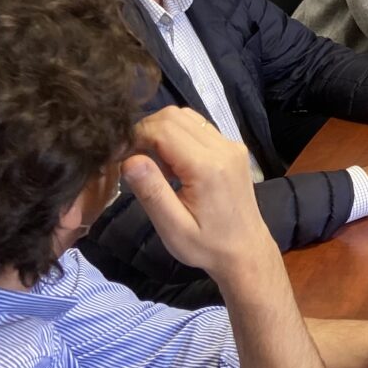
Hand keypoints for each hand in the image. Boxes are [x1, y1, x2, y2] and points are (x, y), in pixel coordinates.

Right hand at [121, 107, 278, 284]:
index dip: (135, 137)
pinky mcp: (233, 148)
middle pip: (173, 116)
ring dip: (163, 132)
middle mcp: (223, 148)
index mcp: (207, 166)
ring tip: (157, 166)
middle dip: (147, 132)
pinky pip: (199, 128)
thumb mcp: (173, 227)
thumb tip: (128, 159)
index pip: (162, 129)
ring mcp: (231, 145)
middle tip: (136, 162)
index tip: (121, 158)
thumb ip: (151, 191)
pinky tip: (174, 166)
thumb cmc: (207, 246)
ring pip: (186, 117)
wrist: (246, 251)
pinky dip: (179, 137)